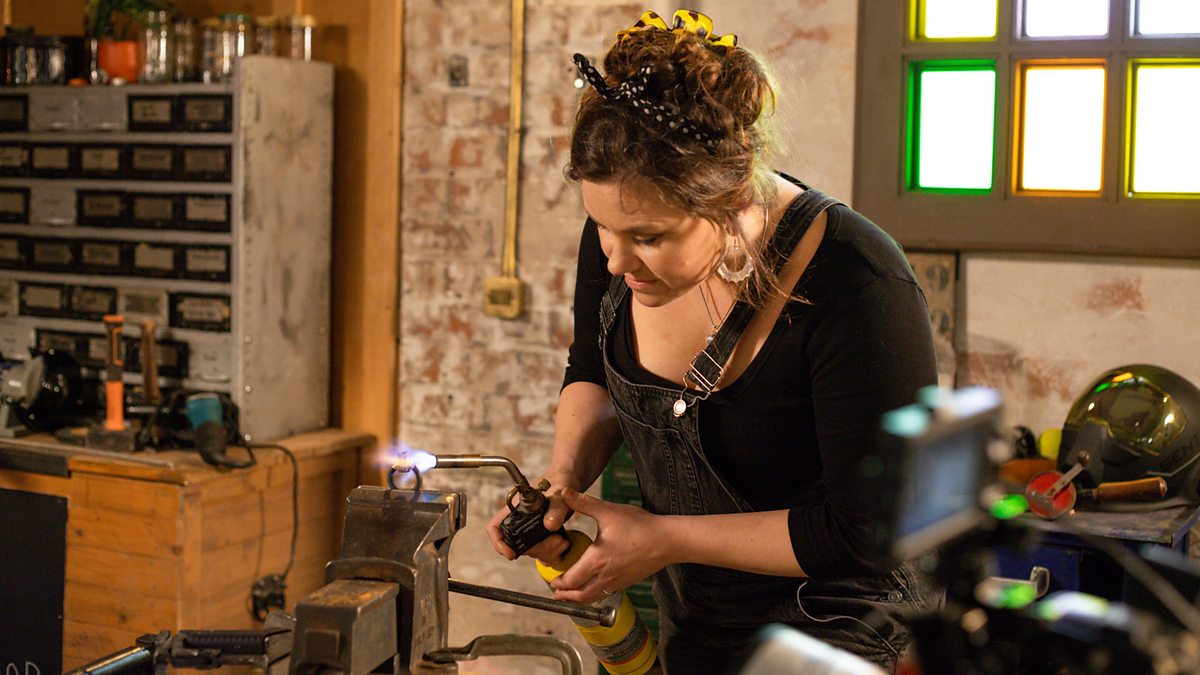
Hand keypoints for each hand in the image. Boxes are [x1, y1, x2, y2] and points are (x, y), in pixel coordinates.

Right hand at [485, 481, 572, 562]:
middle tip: (555, 541)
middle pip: (516, 545)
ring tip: (562, 540)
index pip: (495, 528)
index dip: (497, 542)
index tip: (510, 553)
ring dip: (547, 551)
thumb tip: (550, 525)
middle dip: (536, 548)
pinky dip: (553, 553)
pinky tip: (564, 543)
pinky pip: (542, 554)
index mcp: (514, 509)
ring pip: (531, 551)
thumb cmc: (558, 483)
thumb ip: (556, 509)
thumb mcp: (559, 495)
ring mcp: (530, 532)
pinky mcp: (542, 538)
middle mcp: (519, 522)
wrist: (568, 483)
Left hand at [547, 487, 670, 603]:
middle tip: (556, 591)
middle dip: (565, 595)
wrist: (667, 540)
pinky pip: (607, 593)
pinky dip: (595, 594)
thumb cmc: (640, 526)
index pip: (571, 580)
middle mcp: (606, 575)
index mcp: (597, 560)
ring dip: (579, 598)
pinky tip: (595, 585)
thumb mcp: (608, 511)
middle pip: (580, 595)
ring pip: (594, 598)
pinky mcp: (628, 581)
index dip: (559, 583)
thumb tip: (564, 493)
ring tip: (572, 594)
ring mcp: (618, 581)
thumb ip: (583, 503)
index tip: (552, 580)